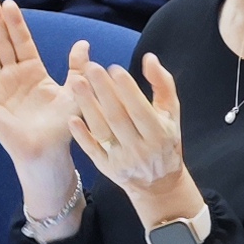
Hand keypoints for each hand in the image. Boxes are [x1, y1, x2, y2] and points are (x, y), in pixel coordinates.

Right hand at [0, 0, 84, 202]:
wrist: (47, 152)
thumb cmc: (62, 125)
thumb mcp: (74, 92)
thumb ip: (77, 67)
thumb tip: (84, 42)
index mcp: (33, 70)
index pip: (22, 41)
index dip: (15, 23)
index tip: (9, 3)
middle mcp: (13, 75)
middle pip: (1, 42)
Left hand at [67, 46, 193, 219]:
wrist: (159, 184)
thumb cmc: (165, 140)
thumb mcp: (171, 114)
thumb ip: (163, 84)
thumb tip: (149, 58)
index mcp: (159, 133)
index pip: (140, 108)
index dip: (127, 88)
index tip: (113, 68)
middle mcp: (140, 148)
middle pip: (118, 117)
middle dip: (103, 91)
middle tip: (90, 67)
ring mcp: (121, 160)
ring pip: (102, 131)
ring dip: (88, 107)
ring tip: (76, 83)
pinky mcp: (106, 168)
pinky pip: (92, 150)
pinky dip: (82, 135)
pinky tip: (71, 117)